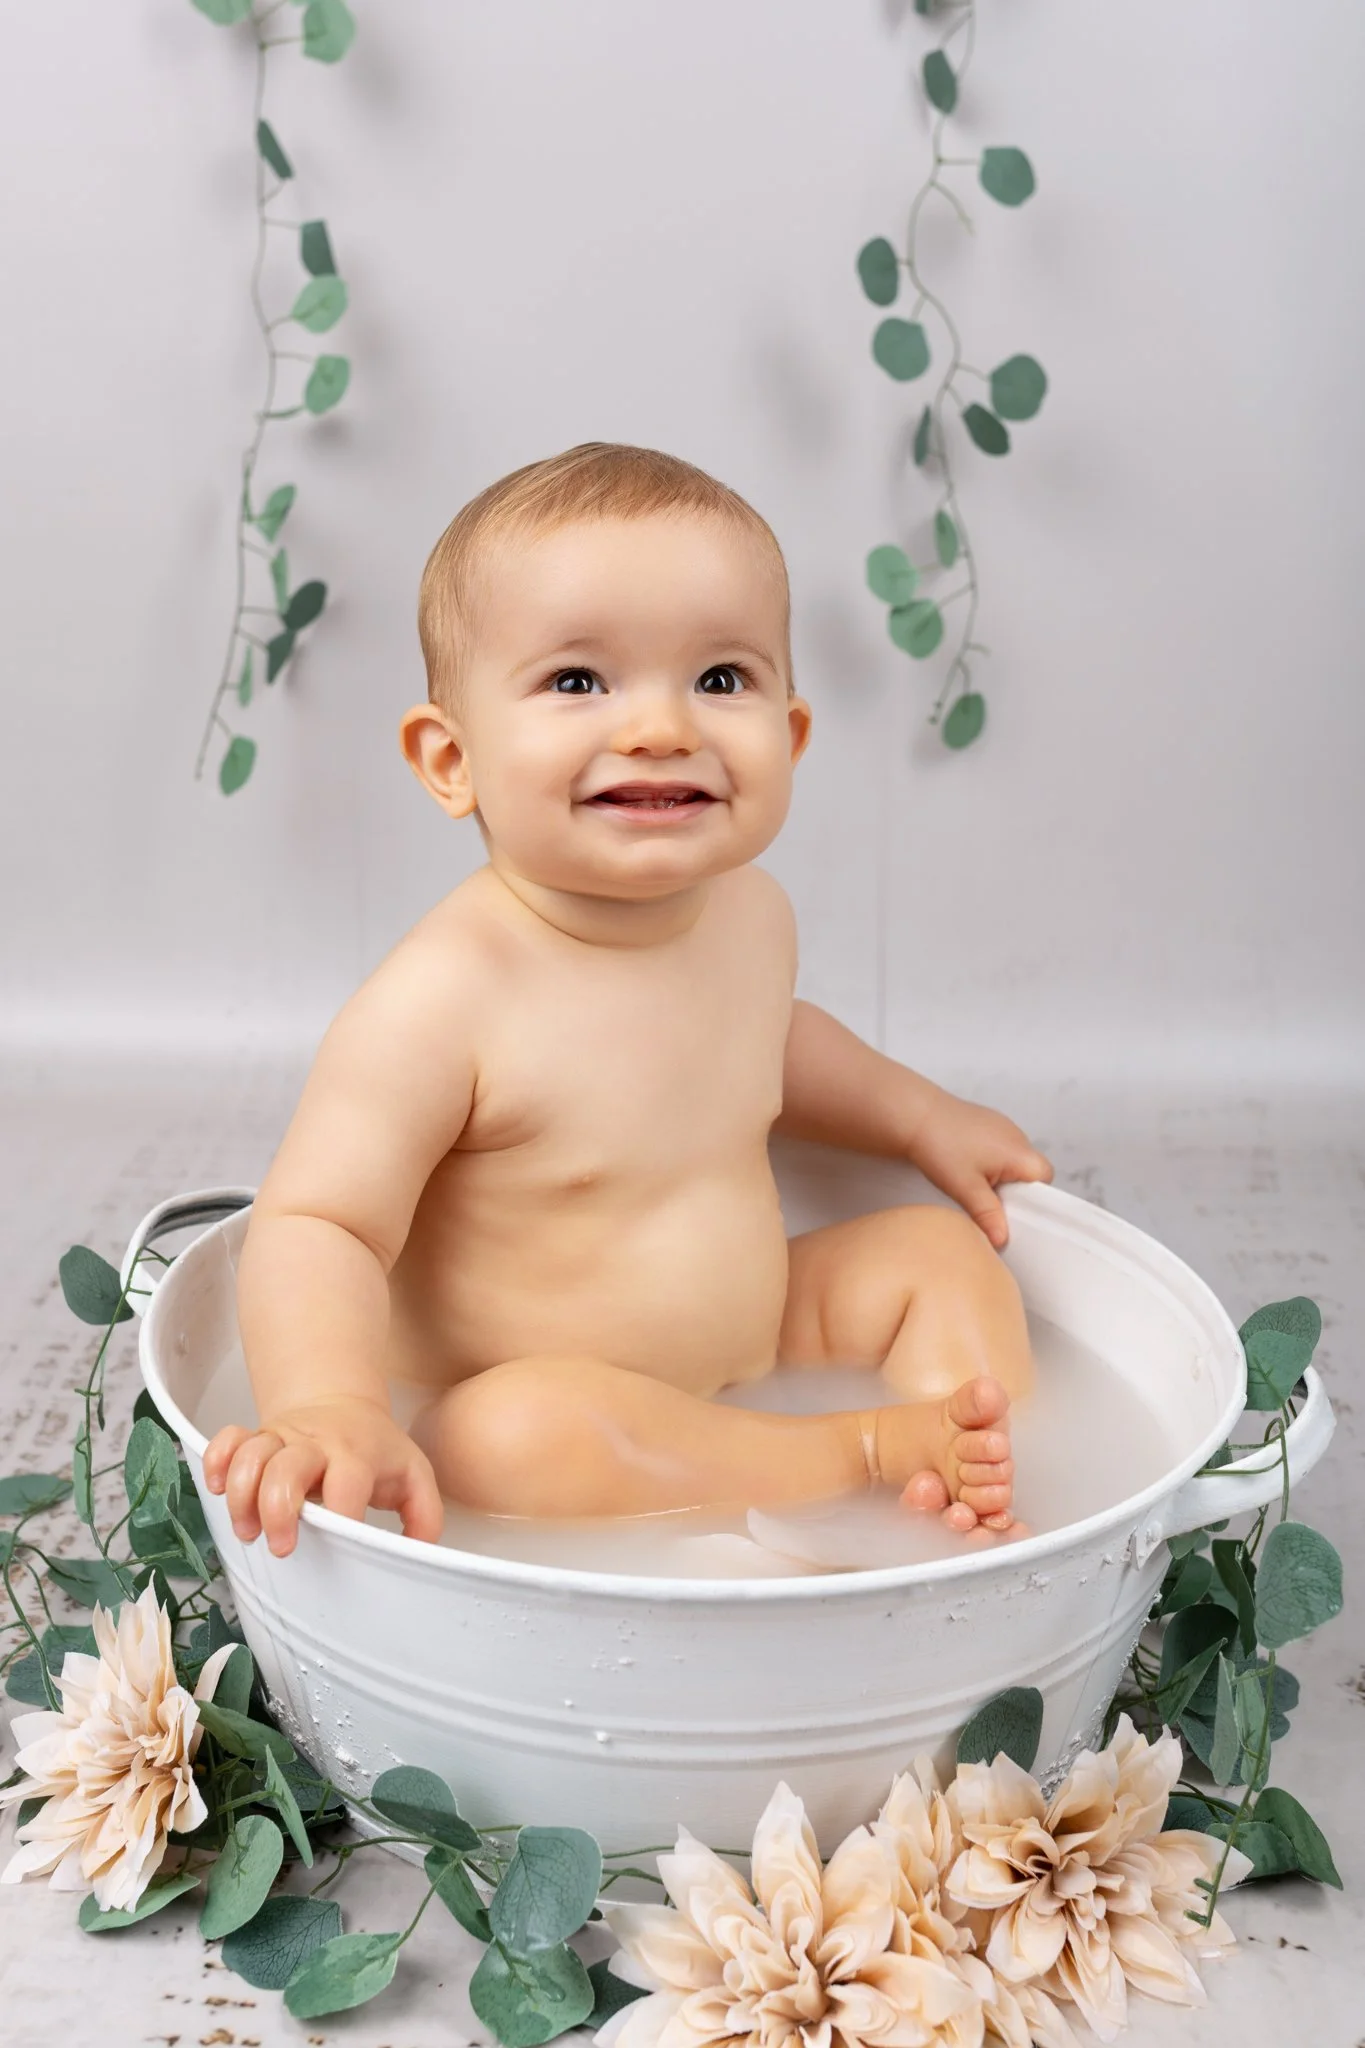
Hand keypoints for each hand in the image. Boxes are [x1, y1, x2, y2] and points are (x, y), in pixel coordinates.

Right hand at [203, 1397, 444, 1558]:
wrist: (343, 1405)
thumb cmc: (376, 1451)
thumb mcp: (413, 1477)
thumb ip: (425, 1516)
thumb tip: (418, 1555)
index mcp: (356, 1454)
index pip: (347, 1481)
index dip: (341, 1514)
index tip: (340, 1543)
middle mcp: (315, 1443)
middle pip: (287, 1467)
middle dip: (278, 1510)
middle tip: (282, 1547)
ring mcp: (281, 1437)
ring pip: (250, 1456)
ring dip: (240, 1496)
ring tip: (248, 1532)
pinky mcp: (256, 1435)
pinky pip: (227, 1440)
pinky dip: (216, 1462)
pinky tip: (215, 1489)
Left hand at [908, 1089, 1052, 1248]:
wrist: (914, 1115)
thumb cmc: (941, 1147)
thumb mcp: (966, 1188)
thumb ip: (989, 1215)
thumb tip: (1003, 1240)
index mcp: (1019, 1152)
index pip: (1045, 1180)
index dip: (1032, 1200)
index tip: (1011, 1213)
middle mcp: (1017, 1136)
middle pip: (1029, 1172)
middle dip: (1012, 1191)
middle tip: (987, 1202)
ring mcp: (1003, 1127)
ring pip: (1013, 1161)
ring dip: (999, 1176)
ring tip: (972, 1183)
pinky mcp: (987, 1123)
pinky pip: (999, 1148)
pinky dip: (988, 1161)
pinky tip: (965, 1166)